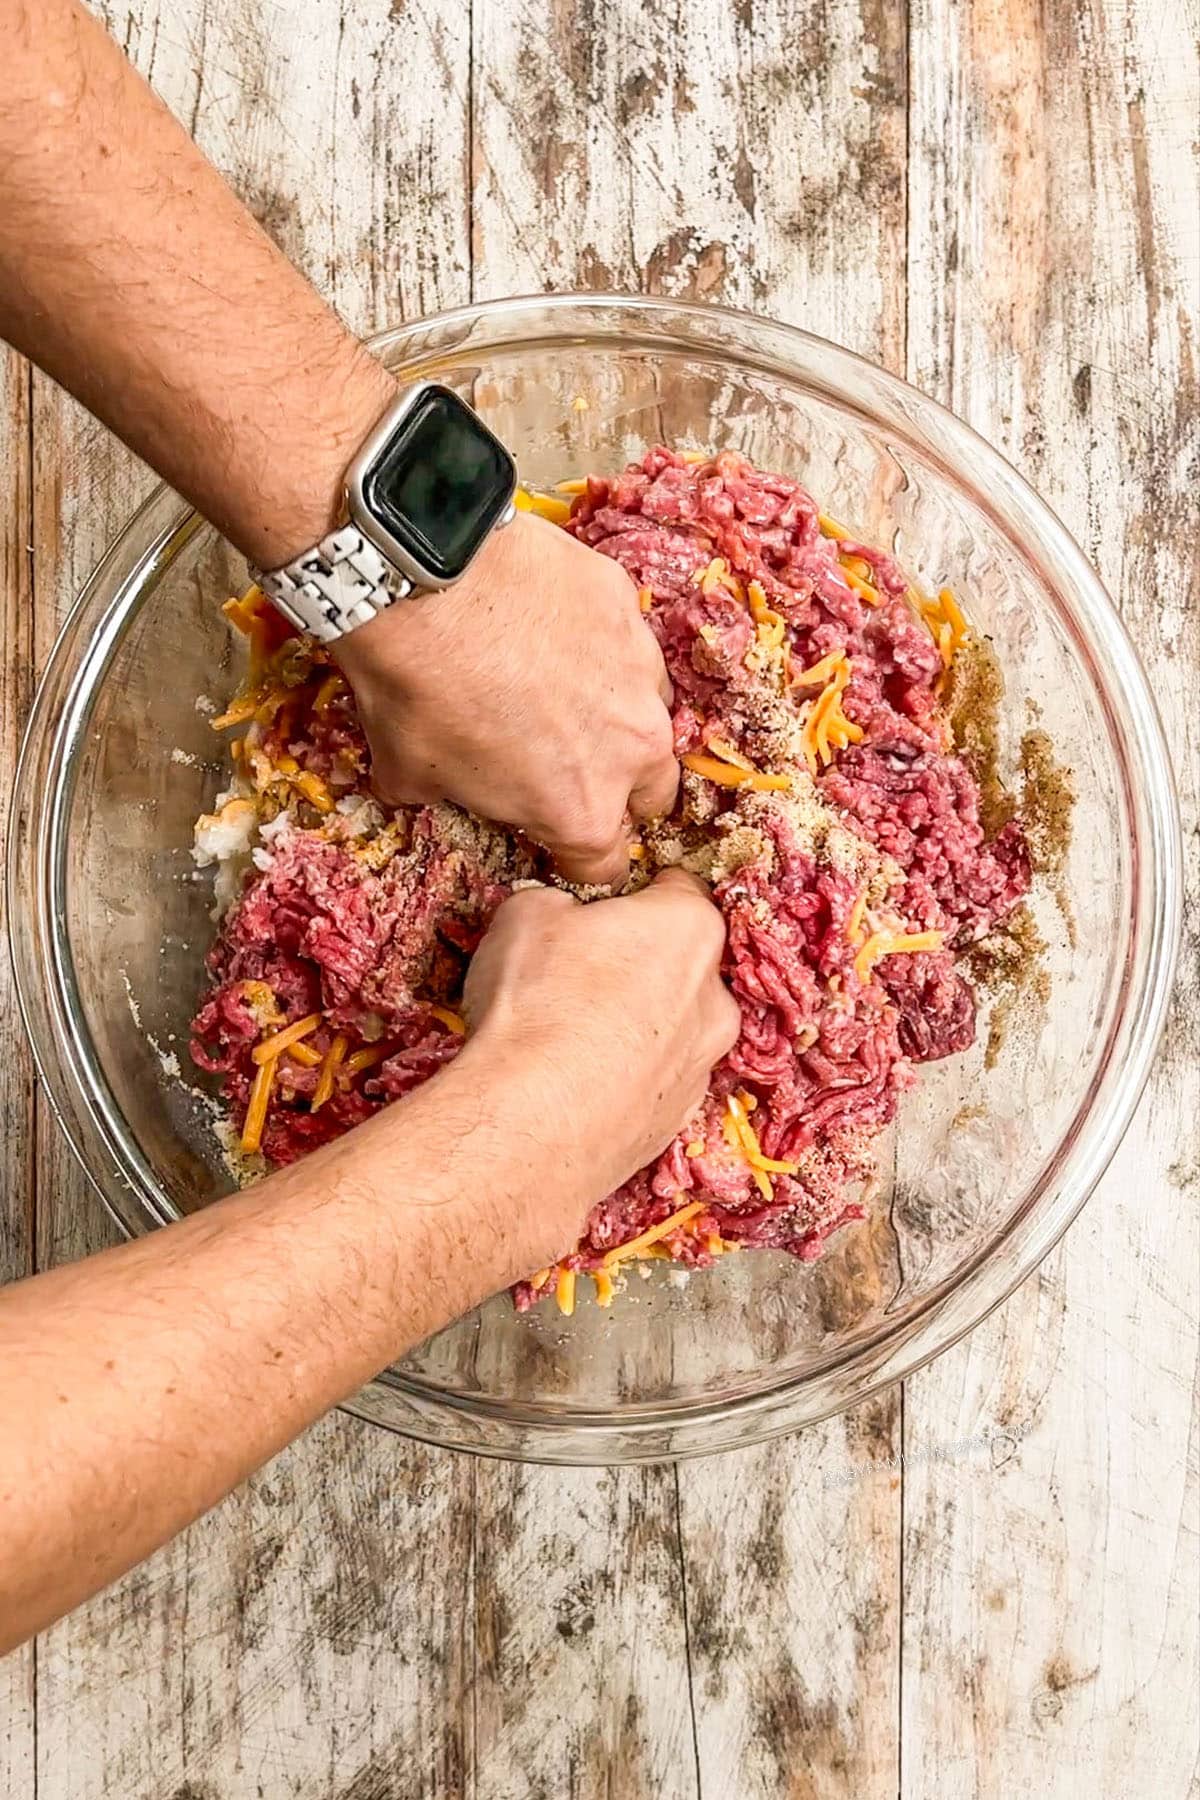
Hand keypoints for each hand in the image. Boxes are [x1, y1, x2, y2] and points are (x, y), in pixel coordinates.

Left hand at [335, 511, 677, 886]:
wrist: (426, 576)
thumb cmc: (417, 686)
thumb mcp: (408, 769)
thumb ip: (442, 792)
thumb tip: (423, 785)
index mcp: (580, 812)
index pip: (603, 865)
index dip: (574, 854)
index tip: (551, 834)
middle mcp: (632, 751)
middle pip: (651, 794)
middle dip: (618, 789)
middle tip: (565, 764)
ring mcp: (640, 675)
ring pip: (649, 715)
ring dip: (615, 716)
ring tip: (560, 691)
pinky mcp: (630, 609)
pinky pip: (626, 644)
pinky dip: (598, 646)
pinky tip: (551, 629)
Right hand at [461, 869, 740, 1262]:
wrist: (530, 1124)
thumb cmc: (536, 1005)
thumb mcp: (525, 915)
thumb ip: (556, 904)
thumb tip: (556, 915)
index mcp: (689, 929)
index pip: (677, 890)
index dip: (635, 895)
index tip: (603, 909)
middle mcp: (714, 997)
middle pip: (683, 964)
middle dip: (639, 964)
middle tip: (579, 976)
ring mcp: (702, 1065)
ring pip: (675, 1029)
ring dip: (637, 1027)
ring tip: (572, 1040)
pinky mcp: (678, 1120)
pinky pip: (655, 1082)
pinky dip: (626, 1079)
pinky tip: (577, 1086)